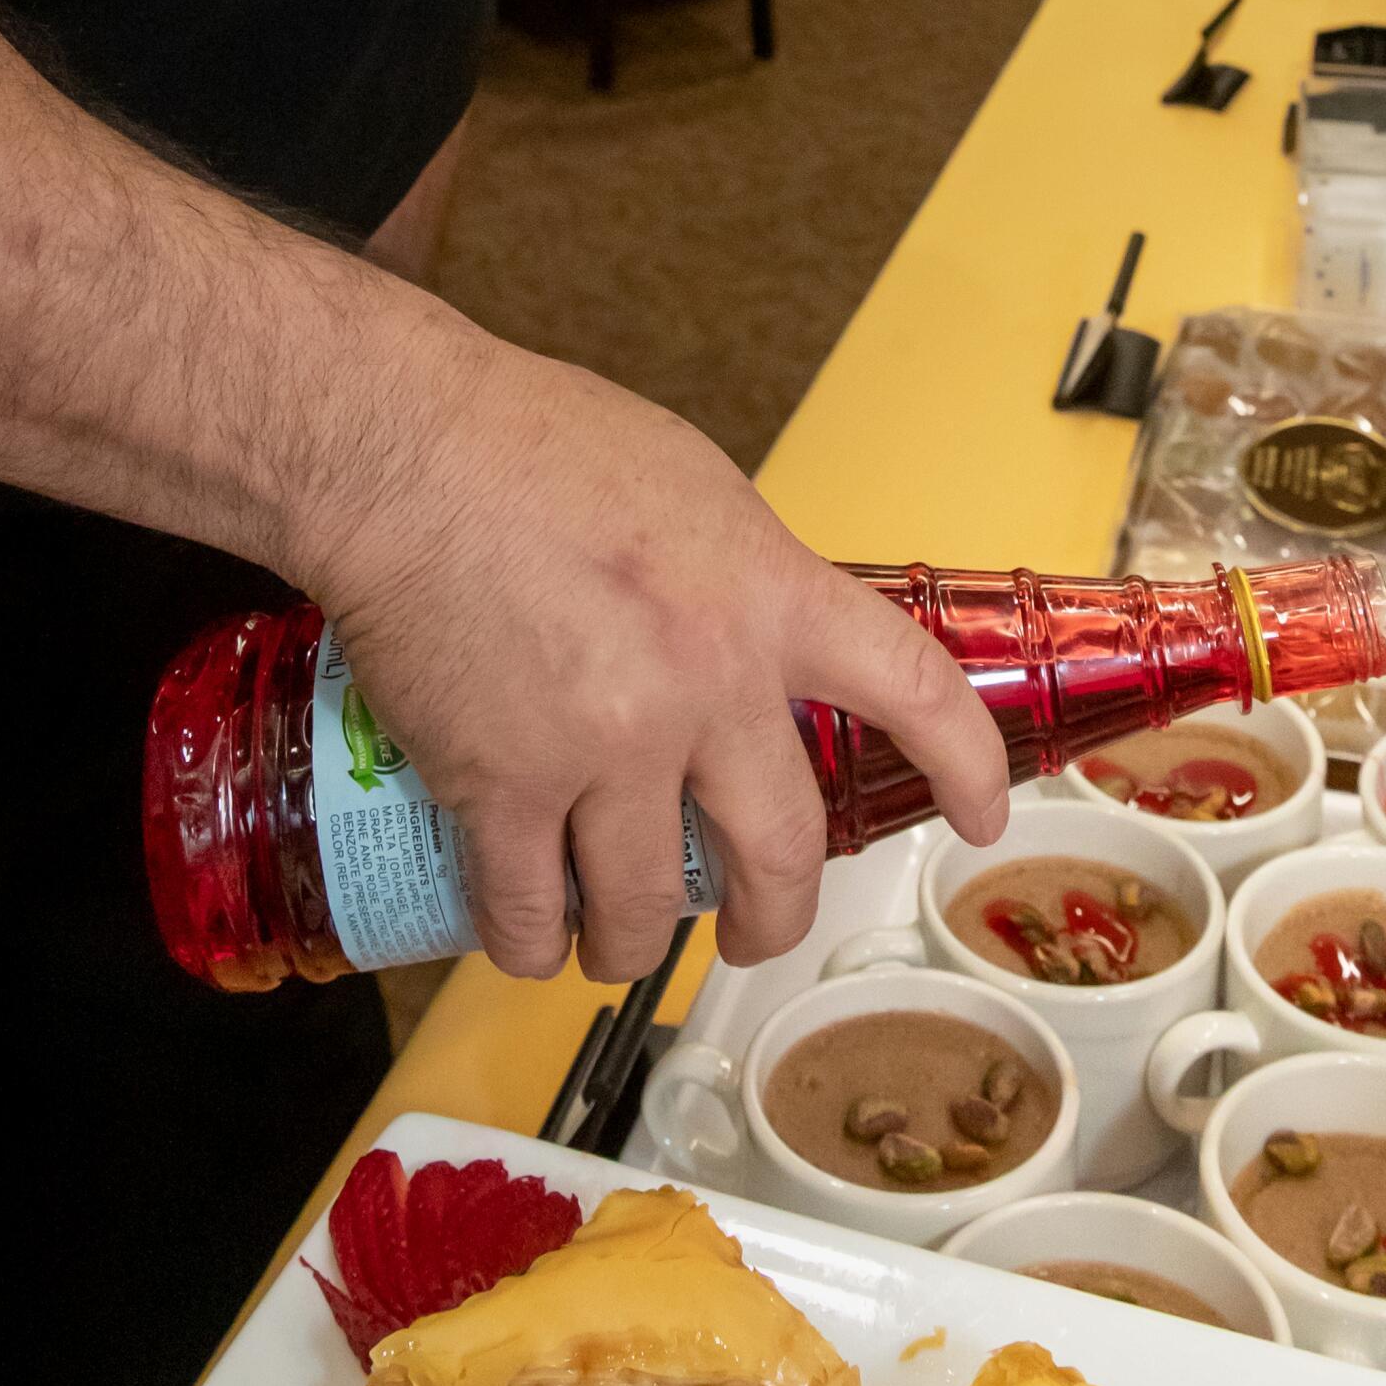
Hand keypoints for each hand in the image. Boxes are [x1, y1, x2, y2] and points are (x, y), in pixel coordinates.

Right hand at [295, 339, 1008, 984]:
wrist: (403, 450)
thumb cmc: (528, 441)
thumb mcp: (694, 487)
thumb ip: (742, 575)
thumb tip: (759, 636)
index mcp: (767, 595)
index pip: (911, 689)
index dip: (963, 765)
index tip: (982, 815)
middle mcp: (707, 682)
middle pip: (778, 850)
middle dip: (773, 919)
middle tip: (756, 934)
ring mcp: (607, 744)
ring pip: (649, 907)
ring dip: (634, 944)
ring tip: (616, 943)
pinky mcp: (503, 783)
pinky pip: (532, 907)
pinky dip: (533, 941)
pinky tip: (530, 937)